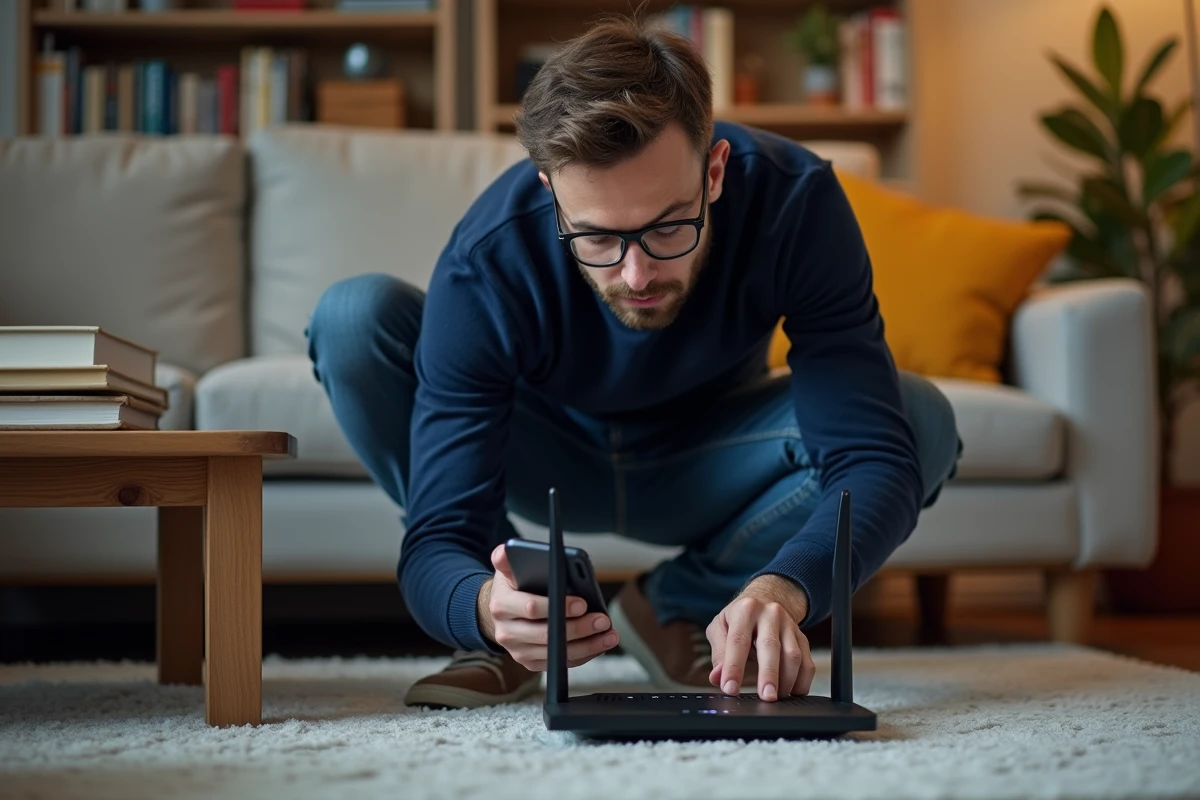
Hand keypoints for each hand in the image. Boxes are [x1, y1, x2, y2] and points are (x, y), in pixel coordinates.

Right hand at [476, 543, 619, 670]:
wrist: (498, 611)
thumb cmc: (512, 586)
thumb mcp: (507, 569)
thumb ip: (506, 558)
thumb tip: (507, 549)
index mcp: (502, 605)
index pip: (531, 608)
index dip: (558, 607)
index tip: (582, 603)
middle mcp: (506, 632)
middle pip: (546, 635)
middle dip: (578, 628)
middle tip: (602, 620)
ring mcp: (517, 651)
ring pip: (556, 654)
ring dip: (587, 646)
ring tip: (609, 635)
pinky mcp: (529, 662)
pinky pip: (559, 663)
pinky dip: (582, 656)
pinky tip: (599, 645)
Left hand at [706, 574, 815, 701]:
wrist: (767, 597)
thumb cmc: (739, 617)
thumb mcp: (720, 627)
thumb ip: (718, 653)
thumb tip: (717, 677)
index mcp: (745, 610)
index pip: (738, 640)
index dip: (733, 666)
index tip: (730, 688)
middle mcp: (770, 614)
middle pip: (770, 646)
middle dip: (769, 675)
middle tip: (766, 698)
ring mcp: (789, 625)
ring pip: (793, 655)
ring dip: (786, 681)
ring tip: (775, 697)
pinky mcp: (803, 637)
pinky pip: (807, 662)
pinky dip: (802, 681)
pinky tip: (791, 692)